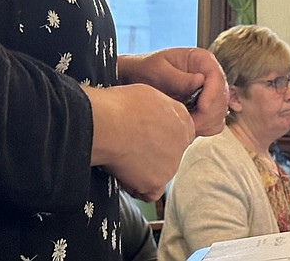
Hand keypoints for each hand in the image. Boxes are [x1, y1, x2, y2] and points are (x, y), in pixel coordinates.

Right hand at [84, 83, 194, 200]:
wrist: (107, 124)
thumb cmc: (120, 105)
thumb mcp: (148, 95)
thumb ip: (162, 109)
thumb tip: (156, 116)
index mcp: (182, 118)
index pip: (181, 133)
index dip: (163, 136)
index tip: (149, 137)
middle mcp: (181, 142)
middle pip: (172, 154)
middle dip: (155, 154)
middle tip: (134, 148)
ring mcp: (171, 164)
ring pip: (161, 173)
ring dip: (145, 170)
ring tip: (124, 159)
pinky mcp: (157, 182)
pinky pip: (151, 193)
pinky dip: (139, 187)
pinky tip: (125, 176)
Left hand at [117, 47, 228, 136]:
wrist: (137, 80)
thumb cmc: (146, 69)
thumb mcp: (158, 70)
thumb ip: (178, 77)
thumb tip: (200, 80)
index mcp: (200, 59)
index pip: (217, 76)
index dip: (213, 93)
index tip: (202, 107)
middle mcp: (208, 74)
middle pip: (222, 97)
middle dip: (208, 112)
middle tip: (189, 122)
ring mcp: (209, 92)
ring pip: (220, 112)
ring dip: (206, 122)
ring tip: (185, 125)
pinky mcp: (205, 107)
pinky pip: (214, 122)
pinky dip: (205, 127)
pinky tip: (189, 126)